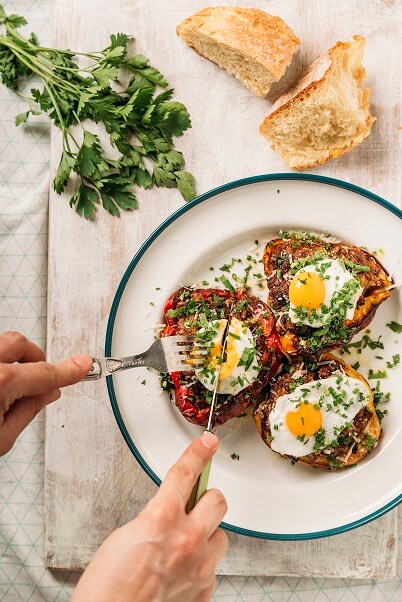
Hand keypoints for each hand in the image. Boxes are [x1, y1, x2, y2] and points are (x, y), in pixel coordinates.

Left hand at [0, 331, 92, 454]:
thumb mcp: (1, 438)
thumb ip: (28, 411)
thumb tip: (46, 393)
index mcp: (0, 382)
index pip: (46, 373)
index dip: (69, 371)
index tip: (83, 365)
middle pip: (19, 343)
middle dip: (35, 357)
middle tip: (41, 377)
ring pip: (1, 343)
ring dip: (12, 360)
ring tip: (12, 385)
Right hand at [72, 432, 228, 601]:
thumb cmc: (107, 587)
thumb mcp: (125, 536)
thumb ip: (154, 517)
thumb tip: (170, 512)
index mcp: (162, 519)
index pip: (186, 473)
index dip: (199, 453)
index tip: (208, 443)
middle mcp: (187, 540)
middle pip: (217, 500)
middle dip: (206, 500)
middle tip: (193, 507)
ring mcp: (199, 567)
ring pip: (221, 536)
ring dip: (206, 535)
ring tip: (183, 547)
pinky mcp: (204, 590)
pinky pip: (213, 567)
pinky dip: (200, 565)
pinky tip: (180, 572)